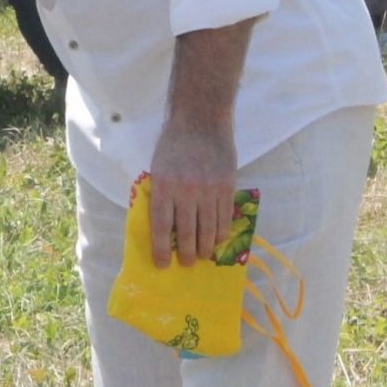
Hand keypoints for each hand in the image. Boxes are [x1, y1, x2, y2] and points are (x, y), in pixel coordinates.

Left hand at [146, 118, 237, 266]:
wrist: (201, 121)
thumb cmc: (173, 144)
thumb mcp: (158, 168)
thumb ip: (161, 194)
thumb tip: (163, 225)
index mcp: (164, 186)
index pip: (160, 225)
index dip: (161, 248)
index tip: (162, 264)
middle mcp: (186, 191)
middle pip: (186, 232)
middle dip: (186, 253)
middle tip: (186, 263)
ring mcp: (209, 190)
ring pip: (208, 229)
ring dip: (204, 247)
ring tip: (201, 256)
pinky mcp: (227, 187)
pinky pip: (224, 218)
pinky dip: (220, 233)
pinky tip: (216, 240)